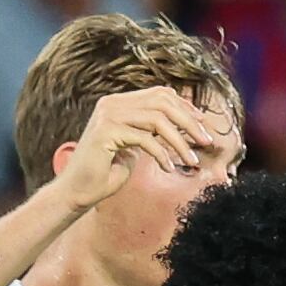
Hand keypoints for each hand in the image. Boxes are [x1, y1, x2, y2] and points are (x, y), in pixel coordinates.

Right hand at [55, 88, 220, 210]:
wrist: (78, 190)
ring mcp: (107, 116)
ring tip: (192, 160)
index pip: (160, 94)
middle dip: (189, 122)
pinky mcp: (105, 133)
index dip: (185, 108)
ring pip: (157, 120)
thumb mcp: (136, 146)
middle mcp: (112, 103)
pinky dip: (161, 154)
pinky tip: (169, 168)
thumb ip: (152, 131)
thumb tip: (181, 124)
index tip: (203, 126)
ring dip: (180, 142)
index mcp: (119, 102)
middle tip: (206, 141)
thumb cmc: (107, 172)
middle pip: (162, 102)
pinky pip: (144, 139)